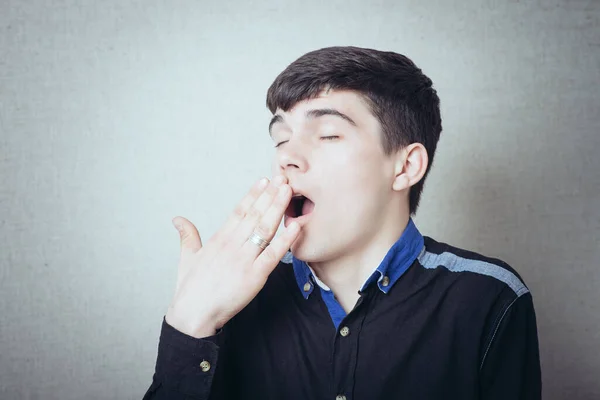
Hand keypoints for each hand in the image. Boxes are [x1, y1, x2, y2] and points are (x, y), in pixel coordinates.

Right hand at [165, 176, 299, 337]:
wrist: (193, 314)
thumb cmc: (190, 289)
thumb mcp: (187, 257)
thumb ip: (188, 235)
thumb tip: (178, 219)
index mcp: (219, 239)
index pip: (239, 211)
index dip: (253, 194)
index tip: (264, 180)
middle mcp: (232, 245)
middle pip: (255, 215)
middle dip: (270, 195)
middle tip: (283, 178)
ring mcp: (244, 260)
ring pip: (264, 228)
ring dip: (278, 208)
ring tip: (288, 191)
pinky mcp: (254, 276)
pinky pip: (273, 254)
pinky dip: (286, 239)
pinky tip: (296, 226)